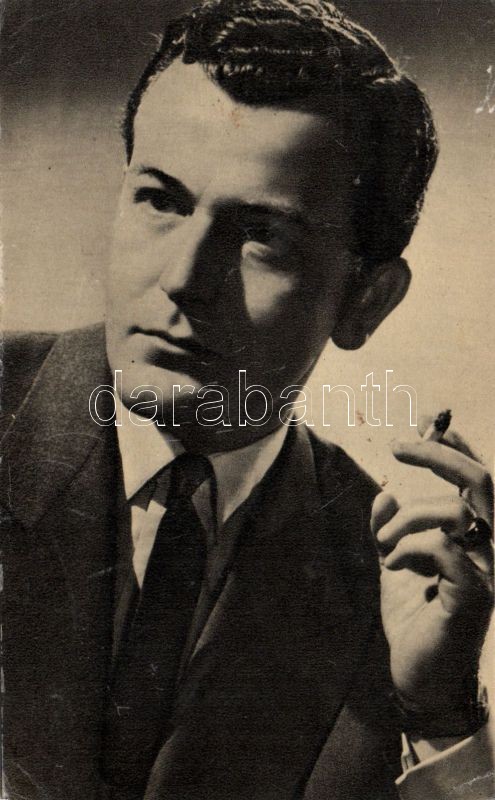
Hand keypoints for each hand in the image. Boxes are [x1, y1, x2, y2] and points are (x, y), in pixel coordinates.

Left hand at [371, 418, 492, 726]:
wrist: (418, 674)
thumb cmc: (413, 615)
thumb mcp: (394, 560)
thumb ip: (390, 526)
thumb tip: (386, 492)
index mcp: (472, 534)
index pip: (475, 479)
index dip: (454, 444)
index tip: (422, 419)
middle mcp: (488, 547)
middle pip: (481, 482)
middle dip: (439, 455)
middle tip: (399, 447)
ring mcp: (487, 572)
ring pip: (455, 512)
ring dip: (408, 518)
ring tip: (384, 545)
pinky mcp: (474, 597)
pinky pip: (445, 551)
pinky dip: (409, 549)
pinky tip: (392, 566)